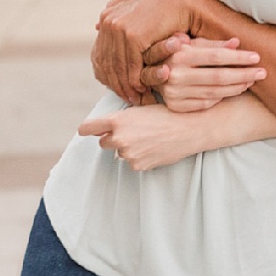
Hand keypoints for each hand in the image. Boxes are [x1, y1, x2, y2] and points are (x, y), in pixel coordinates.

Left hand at [78, 104, 208, 171]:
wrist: (188, 129)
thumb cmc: (166, 114)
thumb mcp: (140, 110)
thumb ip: (120, 119)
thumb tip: (104, 127)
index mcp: (117, 120)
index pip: (87, 128)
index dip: (87, 129)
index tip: (87, 130)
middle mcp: (119, 138)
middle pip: (103, 142)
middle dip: (113, 139)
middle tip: (132, 132)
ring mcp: (128, 154)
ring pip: (120, 153)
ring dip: (129, 148)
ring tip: (149, 139)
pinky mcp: (138, 166)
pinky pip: (133, 162)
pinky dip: (140, 157)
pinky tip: (154, 148)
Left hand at [92, 0, 197, 103]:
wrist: (180, 1)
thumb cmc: (161, 7)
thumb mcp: (133, 10)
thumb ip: (115, 15)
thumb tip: (96, 27)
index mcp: (107, 18)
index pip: (103, 53)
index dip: (109, 74)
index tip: (117, 88)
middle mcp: (109, 22)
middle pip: (108, 62)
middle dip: (116, 83)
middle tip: (126, 98)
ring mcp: (119, 28)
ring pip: (119, 66)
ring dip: (126, 86)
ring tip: (134, 98)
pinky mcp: (133, 36)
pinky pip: (132, 65)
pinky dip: (136, 81)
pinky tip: (143, 89)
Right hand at [142, 34, 264, 112]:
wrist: (149, 74)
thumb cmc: (176, 54)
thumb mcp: (191, 44)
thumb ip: (213, 44)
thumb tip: (237, 42)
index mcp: (181, 54)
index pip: (217, 56)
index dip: (238, 57)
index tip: (256, 57)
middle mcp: (176, 74)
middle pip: (219, 77)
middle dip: (244, 74)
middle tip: (262, 72)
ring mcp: (175, 93)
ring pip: (215, 92)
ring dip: (237, 87)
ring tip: (251, 81)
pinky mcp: (176, 106)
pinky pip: (206, 103)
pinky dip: (222, 97)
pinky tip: (234, 90)